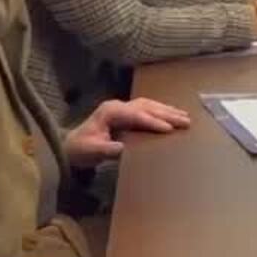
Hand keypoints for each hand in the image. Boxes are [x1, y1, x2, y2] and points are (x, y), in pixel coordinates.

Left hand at [63, 98, 193, 168]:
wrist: (70, 147)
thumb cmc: (81, 150)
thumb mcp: (93, 151)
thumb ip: (108, 150)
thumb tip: (124, 149)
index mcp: (110, 112)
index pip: (137, 115)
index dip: (153, 122)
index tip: (170, 128)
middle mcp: (117, 106)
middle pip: (146, 107)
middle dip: (167, 113)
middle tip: (186, 121)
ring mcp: (121, 107)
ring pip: (149, 105)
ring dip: (167, 110)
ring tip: (184, 116)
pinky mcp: (124, 113)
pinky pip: (146, 109)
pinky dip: (160, 111)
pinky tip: (171, 115)